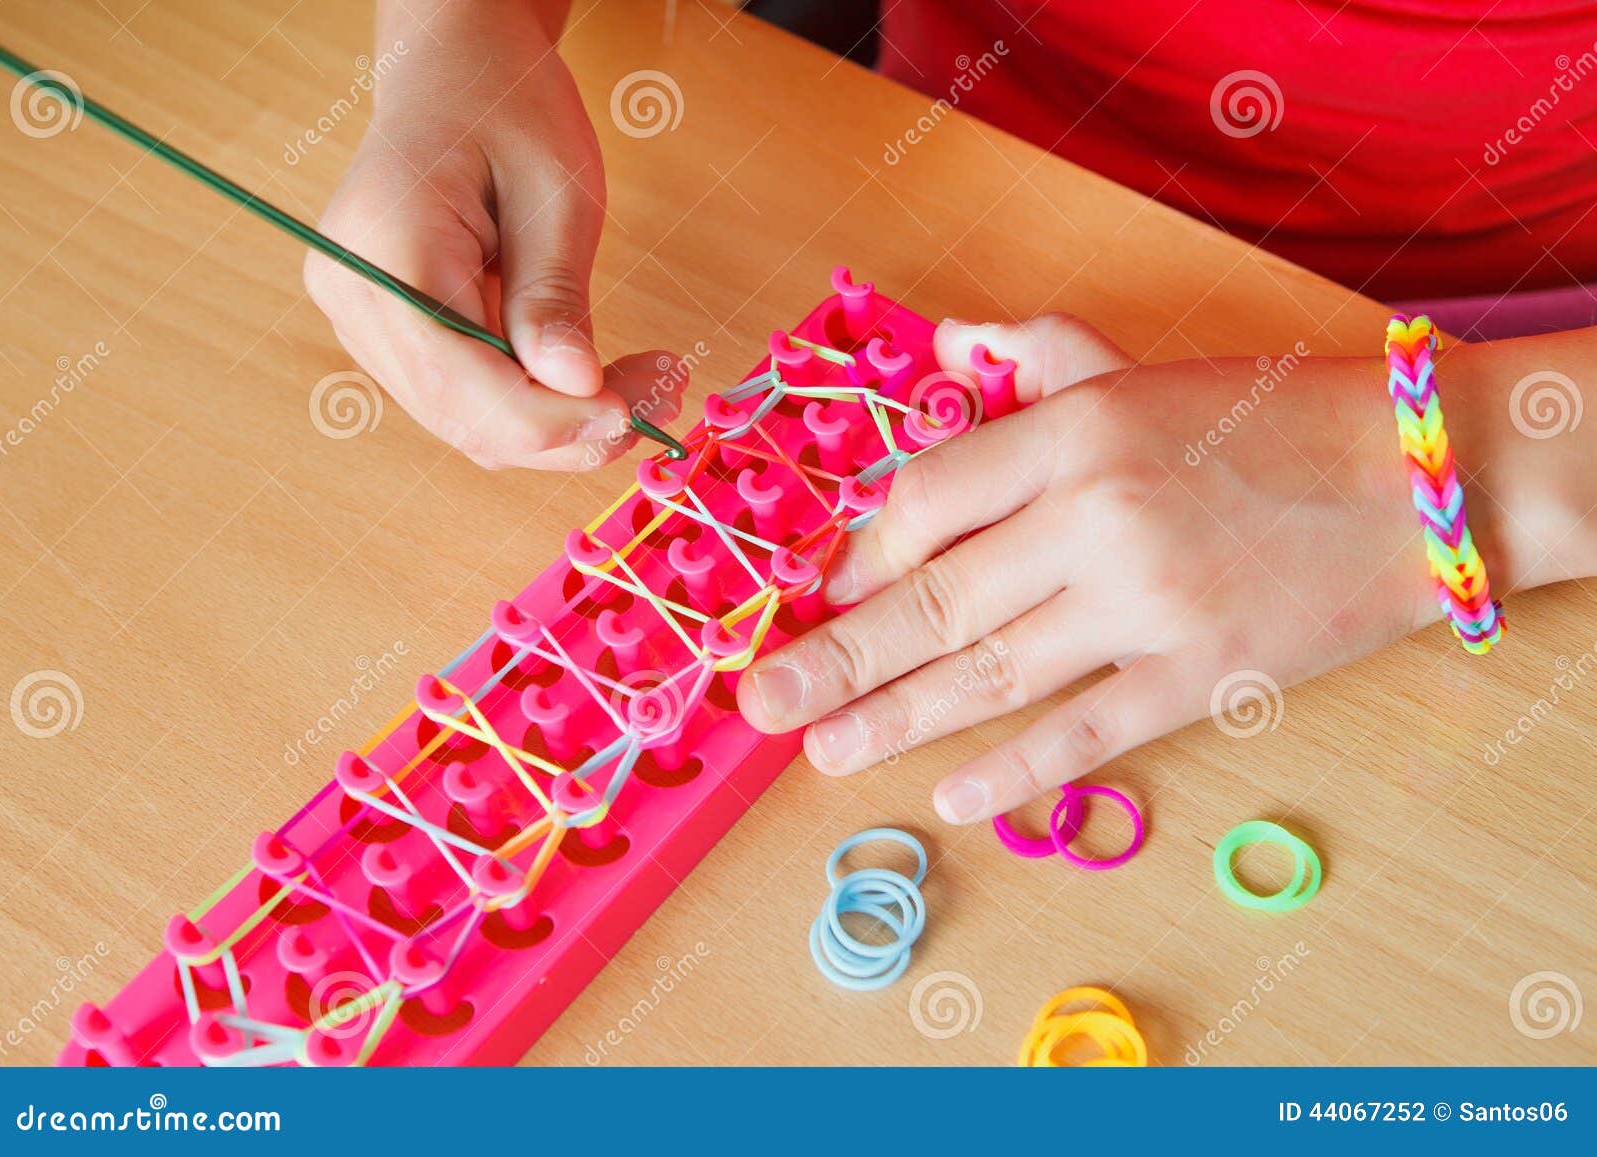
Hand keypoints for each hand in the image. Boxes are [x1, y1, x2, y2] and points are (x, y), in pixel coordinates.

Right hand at [304, 0, 680, 469]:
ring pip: (468, 423)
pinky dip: (537, 405)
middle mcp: (354, 297)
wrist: (456, 73)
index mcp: (382, 250)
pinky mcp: (392, 335)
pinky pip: (468, 399)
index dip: (551, 419)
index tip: (631, 414)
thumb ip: (556, 295)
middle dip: (567, 432)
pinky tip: (596, 381)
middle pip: (463, 417)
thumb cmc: (506, 106)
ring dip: (560, 428)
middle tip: (658, 406)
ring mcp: (363, 322)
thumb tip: (579, 389)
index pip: (462, 382)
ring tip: (642, 391)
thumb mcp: (556, 191)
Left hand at [737, 312, 1581, 823]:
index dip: (860, 554)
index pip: (926, 501)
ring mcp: (1146, 607)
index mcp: (1076, 431)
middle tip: (759, 703)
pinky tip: (951, 797)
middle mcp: (1096, 518)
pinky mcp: (1198, 678)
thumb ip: (1038, 355)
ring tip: (821, 750)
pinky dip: (1015, 769)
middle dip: (836, 657)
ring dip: (894, 718)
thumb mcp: (1147, 367)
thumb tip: (949, 343)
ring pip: (989, 673)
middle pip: (933, 601)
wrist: (1422, 480)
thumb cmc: (1276, 418)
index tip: (826, 591)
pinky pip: (1086, 733)